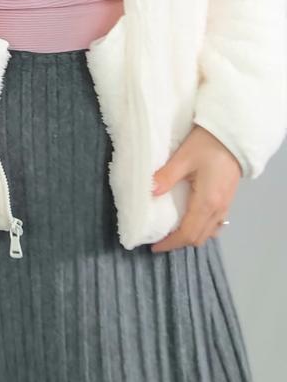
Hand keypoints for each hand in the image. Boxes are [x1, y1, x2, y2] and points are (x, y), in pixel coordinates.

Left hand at [149, 124, 240, 252]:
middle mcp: (218, 210)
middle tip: (160, 238)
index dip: (171, 243)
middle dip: (179, 242)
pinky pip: (215, 224)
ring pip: (208, 233)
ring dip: (191, 236)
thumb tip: (149, 194)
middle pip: (198, 238)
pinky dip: (202, 228)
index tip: (155, 246)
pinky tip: (191, 219)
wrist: (234, 135)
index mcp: (207, 202)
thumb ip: (166, 177)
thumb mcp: (183, 157)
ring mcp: (226, 206)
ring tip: (173, 231)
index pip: (187, 233)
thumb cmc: (208, 144)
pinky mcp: (228, 200)